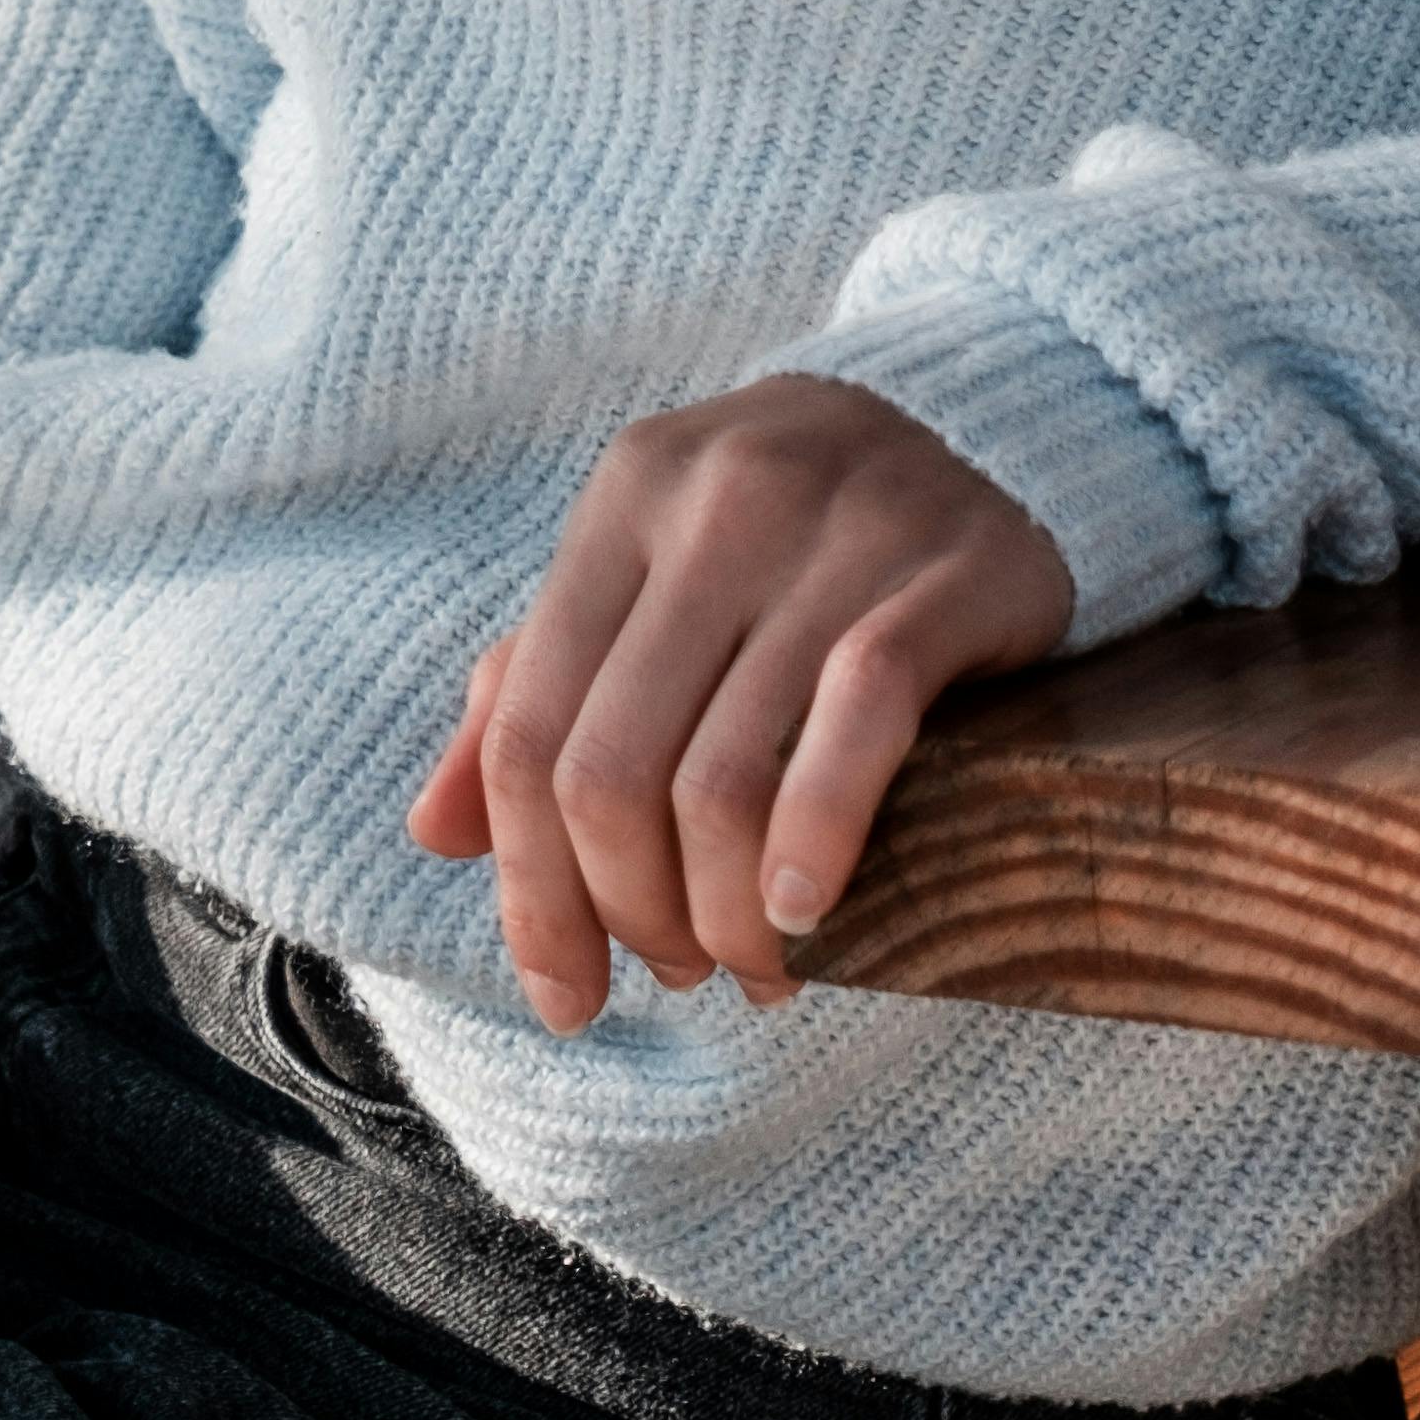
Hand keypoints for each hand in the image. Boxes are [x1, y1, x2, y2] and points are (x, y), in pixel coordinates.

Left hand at [406, 371, 1070, 1028]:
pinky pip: (855, 724)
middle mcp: (717, 500)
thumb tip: (432, 832)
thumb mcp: (652, 578)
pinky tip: (806, 911)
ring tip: (757, 965)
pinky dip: (815, 841)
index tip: (565, 995)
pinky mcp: (945, 571)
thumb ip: (537, 690)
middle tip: (682, 970)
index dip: (530, 889)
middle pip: (613, 770)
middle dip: (631, 913)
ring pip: (724, 776)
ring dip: (725, 915)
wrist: (988, 424)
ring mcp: (835, 529)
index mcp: (626, 497)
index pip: (530, 730)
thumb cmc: (793, 536)